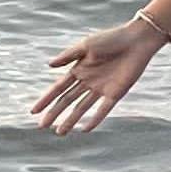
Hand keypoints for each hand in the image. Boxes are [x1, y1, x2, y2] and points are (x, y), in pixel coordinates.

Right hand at [34, 18, 166, 135]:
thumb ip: (68, 56)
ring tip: (60, 132)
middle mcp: (88, 81)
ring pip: (82, 107)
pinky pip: (103, 109)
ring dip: (71, 119)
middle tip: (42, 126)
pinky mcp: (116, 93)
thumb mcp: (86, 45)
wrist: (137, 41)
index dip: (46, 99)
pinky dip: (95, 119)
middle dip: (55, 113)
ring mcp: (101, 88)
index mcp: (78, 69)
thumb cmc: (111, 39)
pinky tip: (85, 129)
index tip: (33, 111)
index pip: (58, 88)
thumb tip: (49, 66)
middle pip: (67, 100)